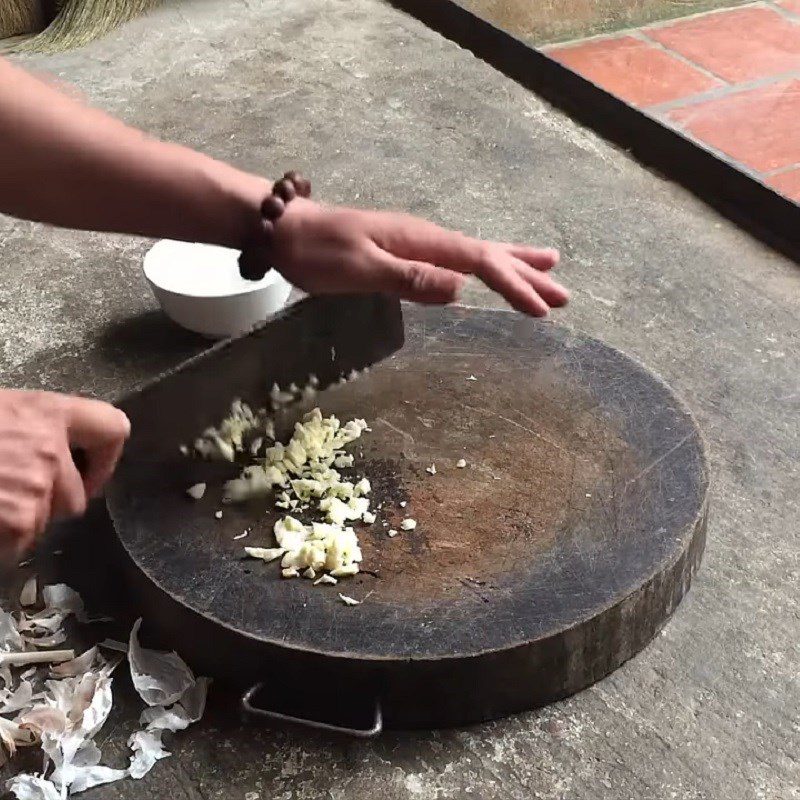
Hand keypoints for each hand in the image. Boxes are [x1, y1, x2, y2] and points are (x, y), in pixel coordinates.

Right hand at [0, 390, 129, 554]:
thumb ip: (29, 426)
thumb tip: (42, 439)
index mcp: (46, 414)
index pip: (112, 428)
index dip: (104, 456)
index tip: (90, 468)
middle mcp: (51, 452)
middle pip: (77, 494)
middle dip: (50, 502)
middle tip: (11, 494)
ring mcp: (38, 492)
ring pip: (45, 522)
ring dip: (21, 522)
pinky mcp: (21, 526)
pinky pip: (20, 545)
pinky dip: (4, 543)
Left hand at [271, 199, 568, 316]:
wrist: (284, 231)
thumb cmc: (317, 251)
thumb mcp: (361, 267)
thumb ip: (409, 278)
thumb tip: (461, 288)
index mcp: (421, 241)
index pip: (478, 263)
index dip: (512, 285)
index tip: (541, 310)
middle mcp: (425, 238)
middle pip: (487, 255)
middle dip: (525, 275)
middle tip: (563, 295)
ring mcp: (415, 244)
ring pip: (474, 255)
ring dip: (511, 267)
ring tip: (546, 269)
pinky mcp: (403, 252)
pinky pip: (454, 260)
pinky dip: (480, 267)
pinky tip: (481, 273)